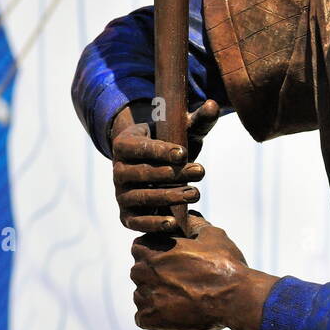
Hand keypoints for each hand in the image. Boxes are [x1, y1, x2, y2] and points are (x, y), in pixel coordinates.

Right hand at [110, 99, 219, 232]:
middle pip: (142, 174)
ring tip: (196, 193)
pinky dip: (153, 224)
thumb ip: (198, 120)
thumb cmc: (171, 145)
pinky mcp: (126, 215)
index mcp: (124, 144)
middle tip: (201, 171)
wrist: (155, 168)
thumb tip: (212, 105)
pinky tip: (174, 223)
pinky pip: (136, 222)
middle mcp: (117, 170)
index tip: (183, 153)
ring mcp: (120, 194)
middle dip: (172, 174)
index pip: (140, 148)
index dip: (160, 151)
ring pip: (142, 198)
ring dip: (169, 197)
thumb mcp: (183, 131)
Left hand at [130, 214, 277, 329]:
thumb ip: (193, 223)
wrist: (235, 298)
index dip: (156, 251)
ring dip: (156, 296)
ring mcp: (144, 297)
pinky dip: (157, 317)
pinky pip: (144, 318)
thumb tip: (187, 216)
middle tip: (180, 280)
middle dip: (155, 274)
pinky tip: (177, 312)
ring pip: (142, 295)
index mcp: (151, 249)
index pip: (139, 247)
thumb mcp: (211, 234)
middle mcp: (142, 271)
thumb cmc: (224, 264)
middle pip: (140, 271)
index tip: (172, 259)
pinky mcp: (149, 319)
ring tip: (183, 298)